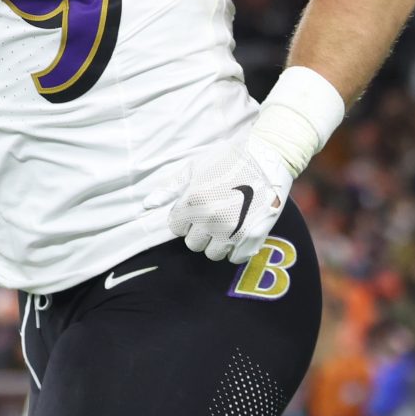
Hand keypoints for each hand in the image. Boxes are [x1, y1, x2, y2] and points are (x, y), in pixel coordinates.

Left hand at [146, 136, 292, 264]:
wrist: (267, 157)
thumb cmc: (228, 160)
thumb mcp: (195, 168)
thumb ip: (170, 189)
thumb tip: (147, 205)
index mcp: (193, 202)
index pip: (176, 227)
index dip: (184, 219)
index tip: (195, 210)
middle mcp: (210, 219)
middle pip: (193, 244)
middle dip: (199, 232)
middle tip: (211, 216)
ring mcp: (232, 230)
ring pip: (213, 253)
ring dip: (216, 243)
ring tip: (224, 224)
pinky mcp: (253, 237)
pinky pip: (235, 258)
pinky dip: (235, 249)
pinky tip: (238, 232)